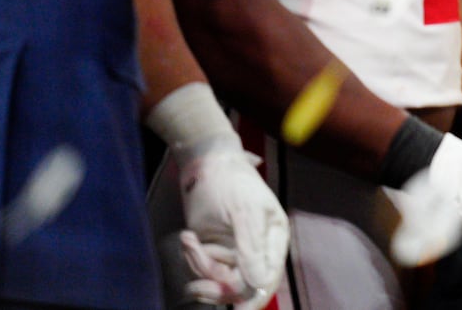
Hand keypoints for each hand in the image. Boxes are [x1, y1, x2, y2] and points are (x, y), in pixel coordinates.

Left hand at [146, 83, 286, 308]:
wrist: (203, 165)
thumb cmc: (231, 183)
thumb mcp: (244, 214)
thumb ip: (250, 250)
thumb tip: (258, 285)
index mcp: (273, 239)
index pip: (267, 279)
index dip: (254, 299)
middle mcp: (255, 250)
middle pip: (241, 286)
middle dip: (217, 287)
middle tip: (196, 287)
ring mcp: (233, 251)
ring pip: (219, 280)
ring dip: (200, 268)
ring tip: (188, 242)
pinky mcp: (212, 249)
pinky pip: (202, 269)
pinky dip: (192, 258)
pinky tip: (187, 238)